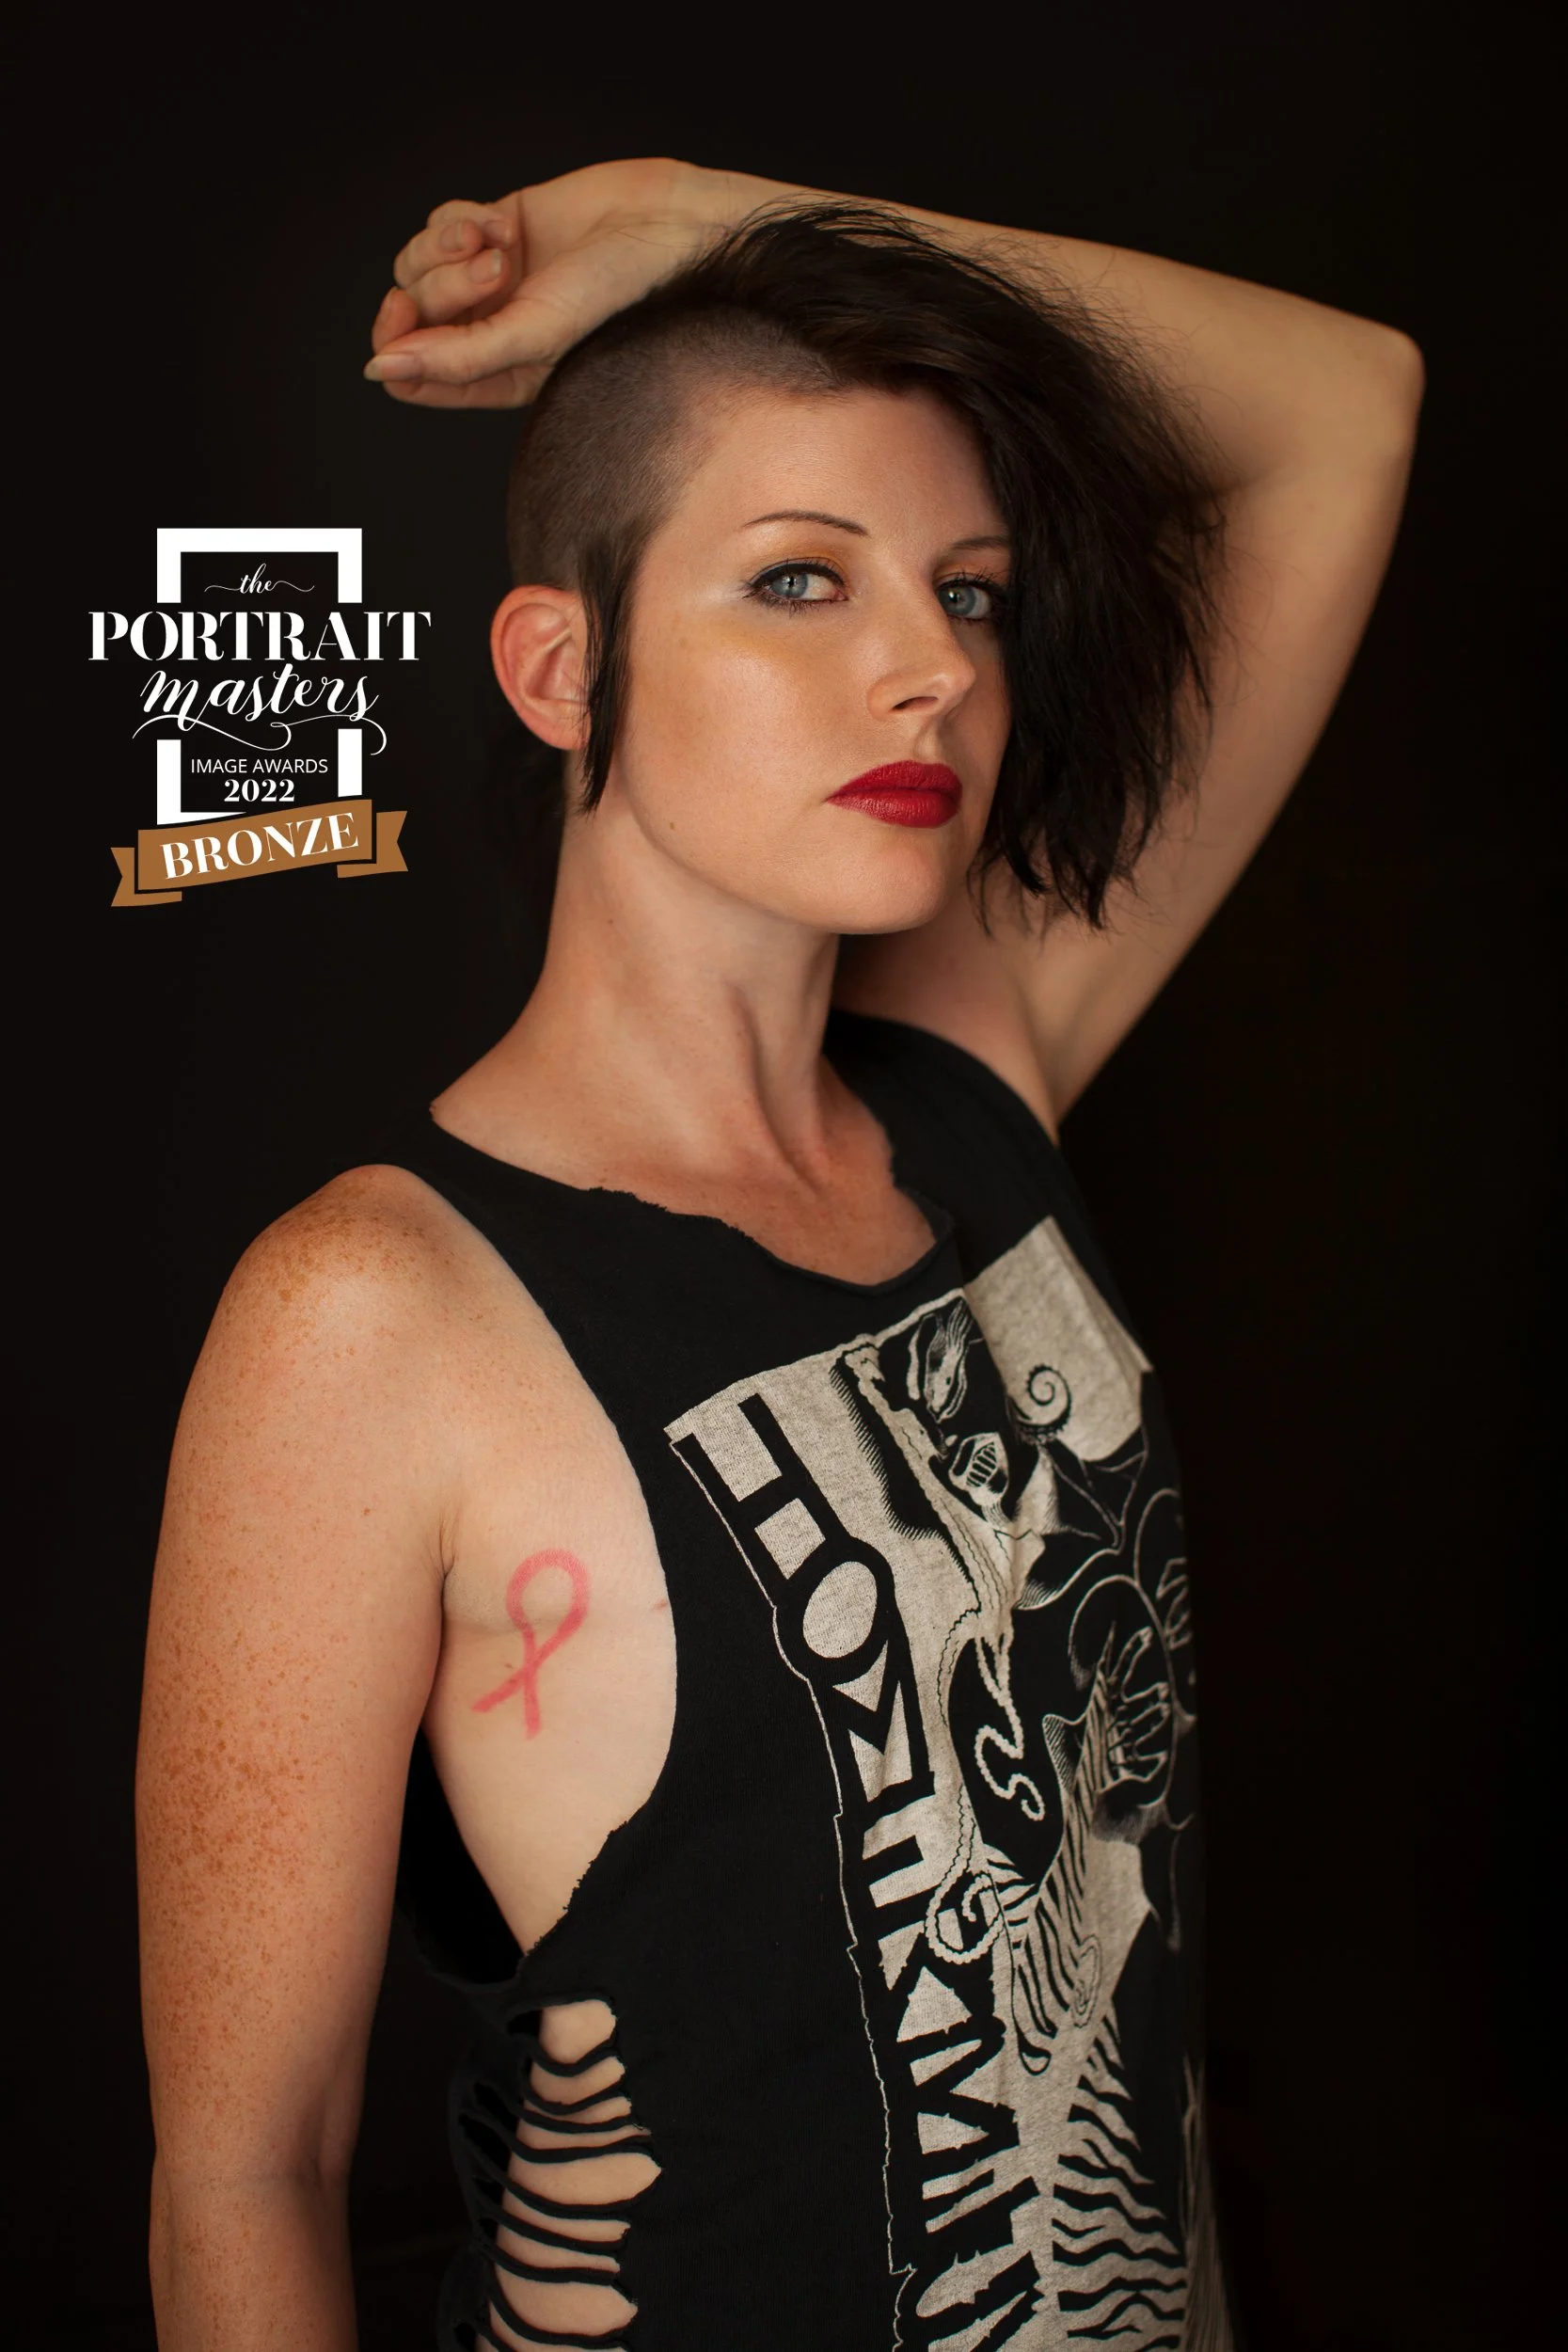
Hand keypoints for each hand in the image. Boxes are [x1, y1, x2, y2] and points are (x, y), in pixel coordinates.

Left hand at [364, 157, 780, 408]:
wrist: (666, 227)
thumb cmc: (617, 299)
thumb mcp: (533, 338)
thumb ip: (454, 359)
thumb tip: (378, 370)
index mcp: (499, 377)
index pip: (414, 375)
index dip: (395, 346)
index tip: (406, 320)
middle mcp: (490, 331)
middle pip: (413, 311)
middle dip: (444, 286)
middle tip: (496, 272)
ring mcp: (490, 278)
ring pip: (418, 264)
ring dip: (449, 251)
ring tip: (501, 246)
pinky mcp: (494, 227)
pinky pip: (439, 224)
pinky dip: (461, 220)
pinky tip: (504, 224)